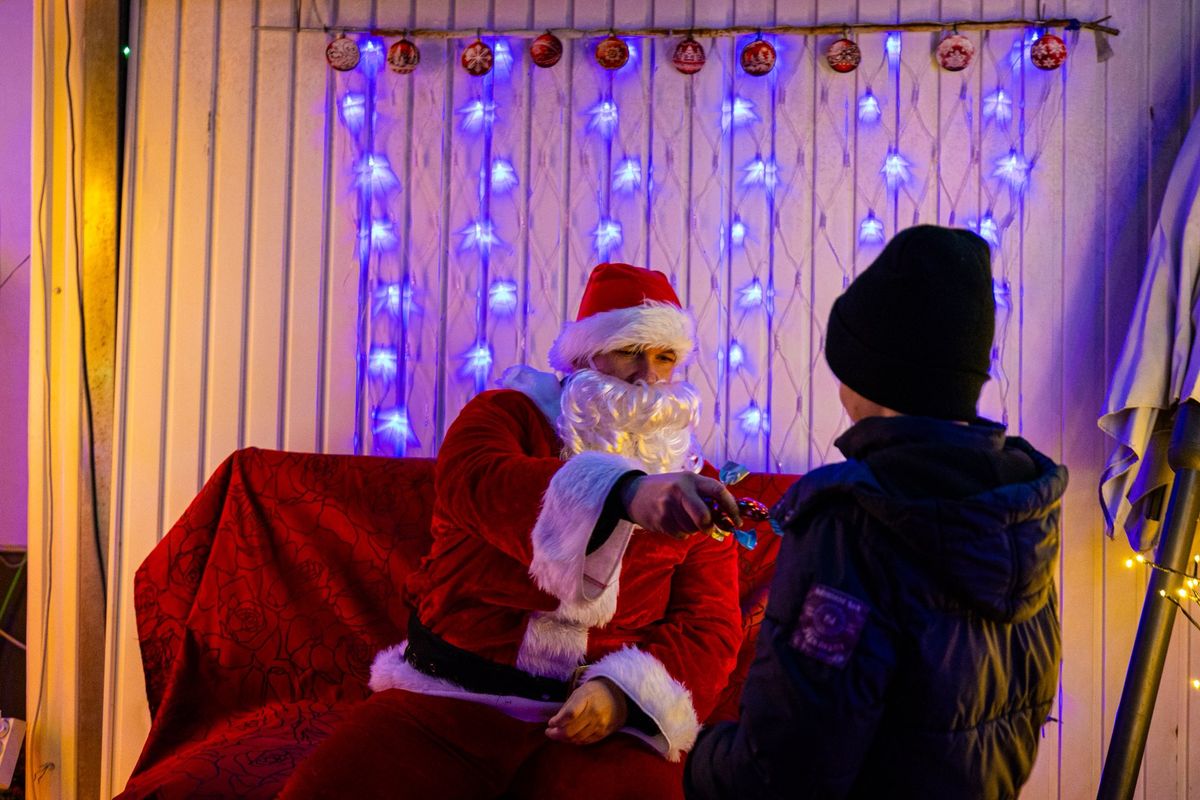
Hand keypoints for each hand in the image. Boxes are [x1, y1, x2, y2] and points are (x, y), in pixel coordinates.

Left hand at [546, 678, 628, 744]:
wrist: (618, 695)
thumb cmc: (594, 692)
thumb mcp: (579, 692)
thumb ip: (567, 707)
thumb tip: (554, 724)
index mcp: (588, 698)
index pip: (570, 714)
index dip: (558, 721)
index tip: (550, 723)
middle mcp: (595, 713)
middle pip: (571, 730)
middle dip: (556, 734)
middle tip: (549, 732)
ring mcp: (600, 725)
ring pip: (577, 738)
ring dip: (564, 739)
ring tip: (557, 735)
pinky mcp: (604, 733)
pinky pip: (586, 741)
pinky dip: (575, 741)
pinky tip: (570, 738)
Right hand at [621, 472, 741, 538]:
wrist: (633, 493)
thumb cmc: (667, 489)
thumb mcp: (684, 483)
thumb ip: (704, 495)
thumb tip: (728, 517)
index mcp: (691, 479)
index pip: (718, 491)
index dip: (731, 508)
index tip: (737, 521)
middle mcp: (680, 490)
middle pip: (704, 516)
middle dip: (709, 526)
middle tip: (708, 528)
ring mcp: (669, 506)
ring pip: (693, 528)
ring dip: (693, 529)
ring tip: (681, 517)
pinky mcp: (661, 520)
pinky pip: (681, 534)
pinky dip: (681, 533)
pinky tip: (671, 522)